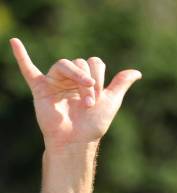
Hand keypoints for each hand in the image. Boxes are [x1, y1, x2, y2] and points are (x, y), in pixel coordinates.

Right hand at [9, 38, 141, 153]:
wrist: (77, 141)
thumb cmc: (94, 124)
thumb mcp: (112, 101)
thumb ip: (121, 84)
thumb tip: (137, 72)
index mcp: (86, 79)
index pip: (94, 63)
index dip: (99, 77)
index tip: (99, 96)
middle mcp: (70, 78)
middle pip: (80, 63)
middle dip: (89, 81)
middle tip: (90, 102)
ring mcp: (54, 82)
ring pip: (64, 64)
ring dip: (76, 78)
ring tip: (84, 99)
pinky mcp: (40, 89)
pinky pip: (28, 70)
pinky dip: (21, 56)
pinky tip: (14, 42)